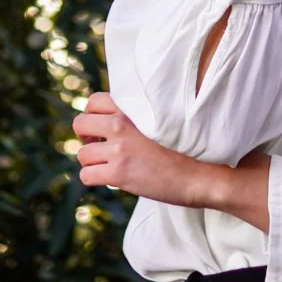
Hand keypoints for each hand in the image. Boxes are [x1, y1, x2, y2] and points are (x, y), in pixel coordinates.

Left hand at [72, 92, 207, 205]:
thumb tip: (110, 122)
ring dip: (91, 162)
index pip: (93, 102)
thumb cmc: (184, 149)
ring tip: (108, 166)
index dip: (92, 116)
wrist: (202, 174)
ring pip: (82, 154)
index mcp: (132, 109)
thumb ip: (135, 117)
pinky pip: (86, 175)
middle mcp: (121, 124)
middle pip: (80, 124)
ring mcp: (119, 149)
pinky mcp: (118, 173)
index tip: (101, 129)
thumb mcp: (159, 120)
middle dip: (85, 137)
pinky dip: (94, 179)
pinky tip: (109, 179)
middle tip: (98, 147)